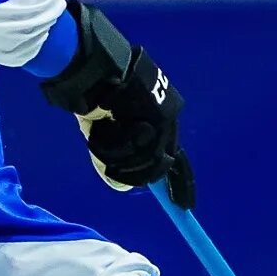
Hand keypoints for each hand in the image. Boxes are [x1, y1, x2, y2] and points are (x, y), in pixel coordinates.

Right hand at [39, 1, 196, 206]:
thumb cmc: (94, 97)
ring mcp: (167, 120)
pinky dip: (116, 143)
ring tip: (104, 126)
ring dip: (117, 153)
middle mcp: (168, 122)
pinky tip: (109, 119)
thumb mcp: (100, 134)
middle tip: (109, 153)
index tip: (183, 205)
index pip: (172, 159)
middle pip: (157, 167)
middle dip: (130, 167)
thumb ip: (111, 159)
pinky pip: (141, 150)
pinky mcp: (161, 118)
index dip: (179, 184)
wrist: (93, 70)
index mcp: (158, 123)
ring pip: (147, 161)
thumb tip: (120, 186)